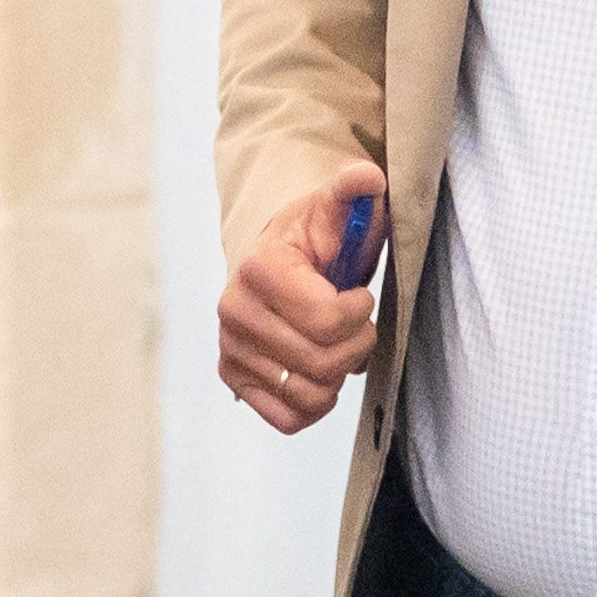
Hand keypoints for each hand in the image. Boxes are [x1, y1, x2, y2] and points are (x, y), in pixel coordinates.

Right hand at [218, 164, 385, 433]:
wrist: (283, 261)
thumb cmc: (318, 238)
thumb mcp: (339, 209)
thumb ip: (356, 189)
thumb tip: (365, 178)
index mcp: (260, 268)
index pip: (326, 321)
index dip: (360, 313)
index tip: (359, 295)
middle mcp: (234, 310)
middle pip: (320, 362)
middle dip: (356, 345)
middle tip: (357, 325)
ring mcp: (231, 349)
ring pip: (308, 394)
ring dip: (338, 375)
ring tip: (338, 346)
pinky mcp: (235, 378)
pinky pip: (287, 418)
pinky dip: (315, 405)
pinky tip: (323, 374)